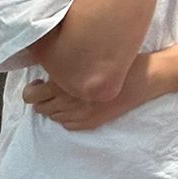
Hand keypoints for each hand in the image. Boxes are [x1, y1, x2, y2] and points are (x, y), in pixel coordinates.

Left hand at [23, 53, 163, 129]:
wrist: (145, 77)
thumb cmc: (120, 60)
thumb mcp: (88, 53)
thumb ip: (65, 62)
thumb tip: (47, 66)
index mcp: (65, 82)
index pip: (32, 94)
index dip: (32, 88)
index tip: (40, 81)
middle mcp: (70, 101)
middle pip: (40, 107)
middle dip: (41, 98)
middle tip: (50, 88)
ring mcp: (81, 114)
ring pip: (53, 116)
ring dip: (54, 107)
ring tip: (65, 96)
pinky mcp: (92, 122)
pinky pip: (68, 125)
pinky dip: (67, 117)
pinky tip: (76, 106)